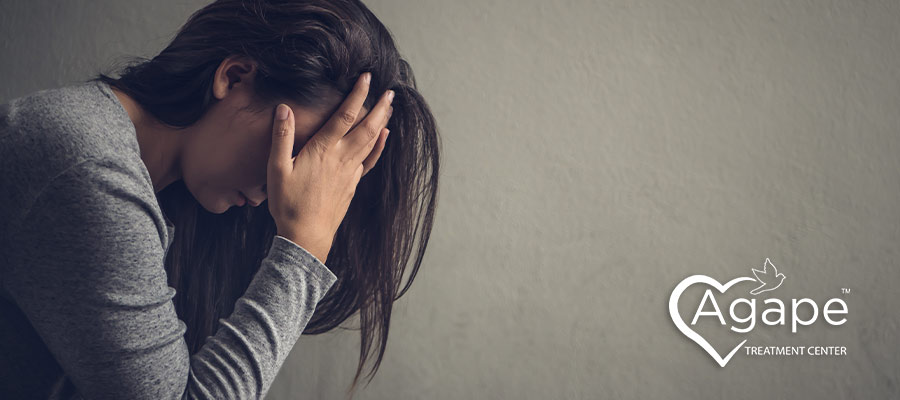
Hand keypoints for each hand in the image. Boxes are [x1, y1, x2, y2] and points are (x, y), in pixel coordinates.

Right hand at [266, 72, 393, 262]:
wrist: (306, 236)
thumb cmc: (288, 203)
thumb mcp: (277, 169)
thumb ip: (282, 137)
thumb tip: (284, 109)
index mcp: (323, 150)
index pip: (345, 115)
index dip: (357, 94)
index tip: (367, 78)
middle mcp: (341, 158)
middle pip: (366, 127)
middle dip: (379, 107)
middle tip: (390, 90)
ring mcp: (350, 172)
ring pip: (371, 141)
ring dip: (382, 122)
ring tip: (390, 107)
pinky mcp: (352, 184)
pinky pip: (369, 160)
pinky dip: (378, 146)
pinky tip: (384, 137)